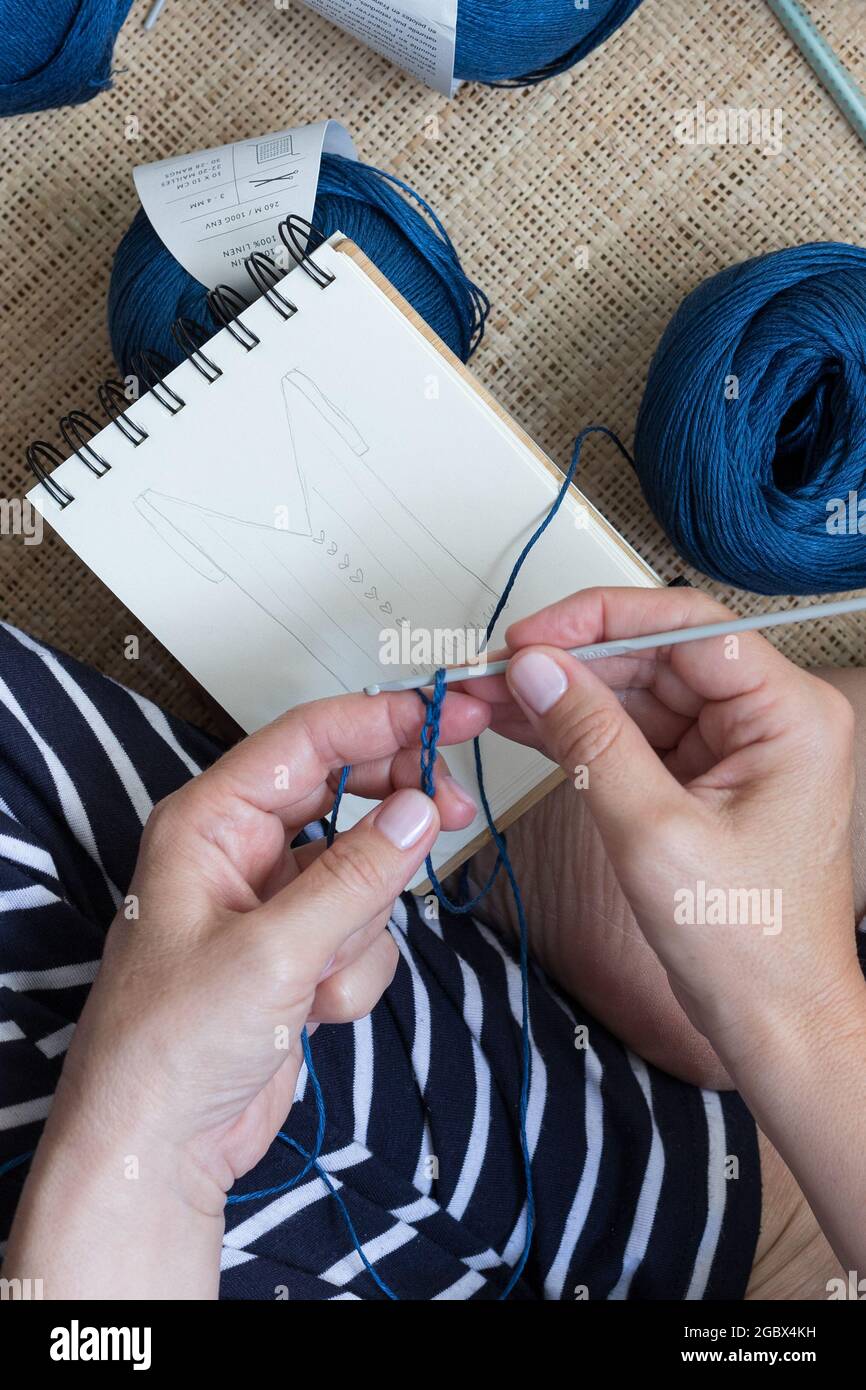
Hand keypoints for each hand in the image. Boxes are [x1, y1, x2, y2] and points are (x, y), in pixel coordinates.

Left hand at [5, 687, 486, 1296]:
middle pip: (347, 796)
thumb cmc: (170, 1046)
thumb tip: (419, 811)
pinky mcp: (299, 953)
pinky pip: (364, 933)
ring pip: (366, 873)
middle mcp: (241, 851)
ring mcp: (274, 904)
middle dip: (393, 821)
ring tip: (317, 978)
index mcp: (210, 822)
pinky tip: (314, 1012)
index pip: (309, 741)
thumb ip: (356, 876)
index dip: (384, 719)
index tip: (452, 714)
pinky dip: (354, 974)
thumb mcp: (271, 952)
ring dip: (361, 929)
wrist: (159, 1149)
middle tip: (453, 814)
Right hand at [470, 586, 862, 1072]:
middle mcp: (768, 717)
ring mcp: (734, 747)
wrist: (773, 1020)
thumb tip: (538, 669)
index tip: (532, 638)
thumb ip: (590, 739)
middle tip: (494, 671)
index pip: (688, 626)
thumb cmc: (749, 944)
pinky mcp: (703, 776)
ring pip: (636, 692)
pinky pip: (633, 733)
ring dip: (564, 695)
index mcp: (788, 714)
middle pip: (655, 655)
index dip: (600, 620)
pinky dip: (578, 731)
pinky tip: (522, 723)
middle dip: (570, 661)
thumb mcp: (653, 833)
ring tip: (491, 696)